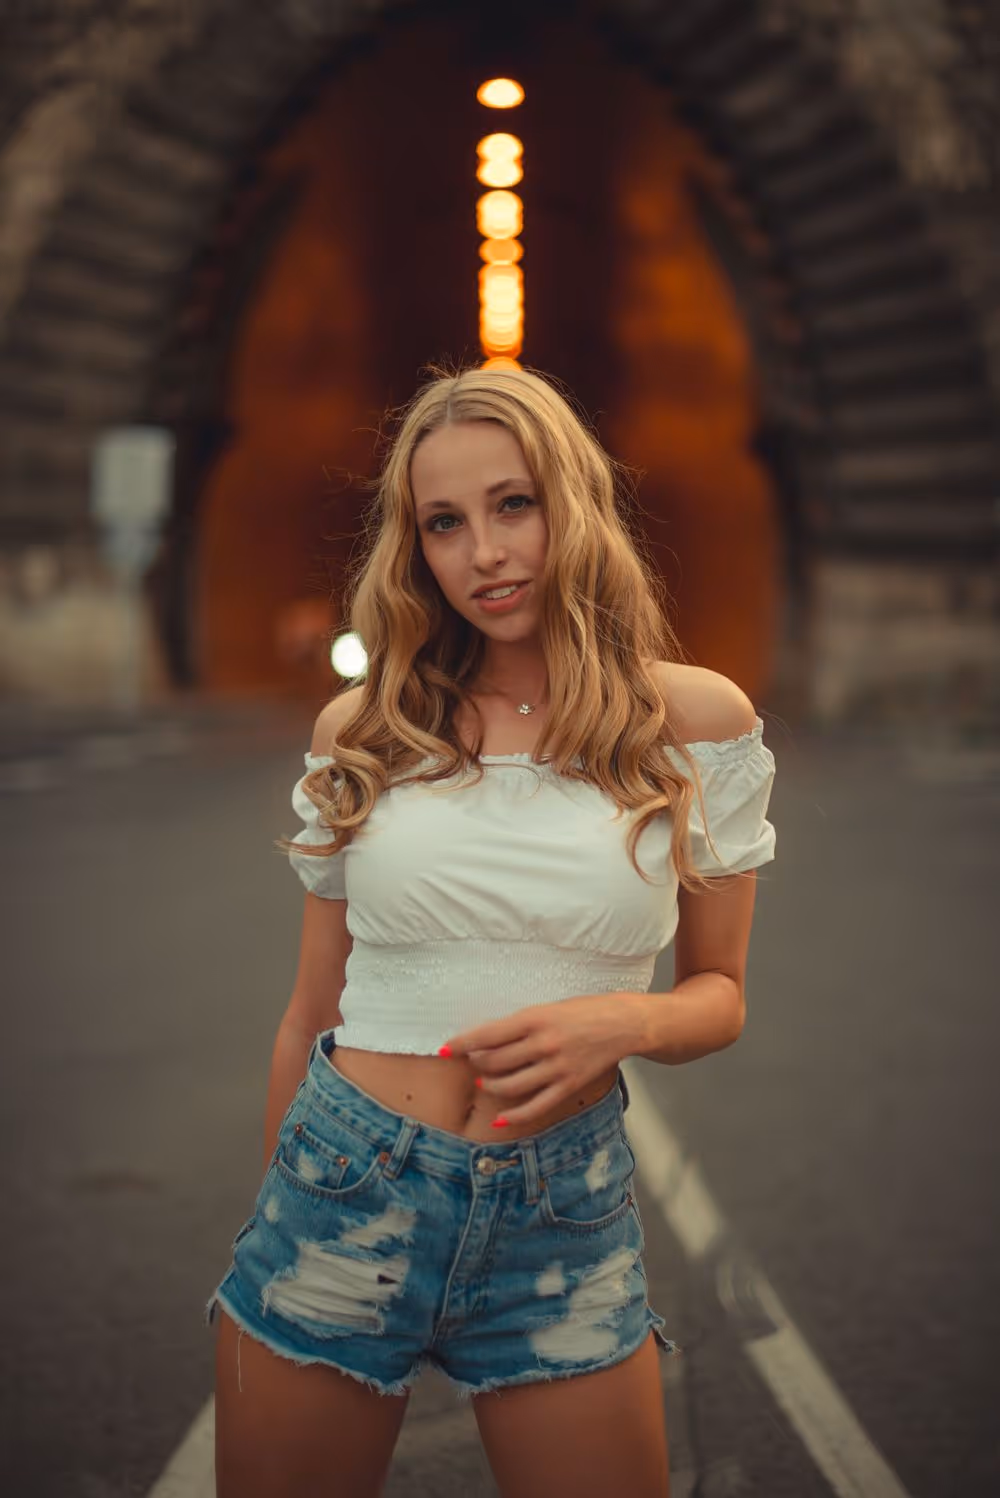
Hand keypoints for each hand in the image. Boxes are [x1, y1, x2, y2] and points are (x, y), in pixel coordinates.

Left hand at [442, 993, 644, 1128]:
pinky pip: (536, 1106)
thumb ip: (521, 1024)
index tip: (446, 1049)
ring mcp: (556, 1068)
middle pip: (495, 1062)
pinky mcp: (568, 1086)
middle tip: (472, 1062)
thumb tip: (489, 1039)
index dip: (462, 1043)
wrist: (623, 1023)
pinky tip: (500, 1118)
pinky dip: (515, 1115)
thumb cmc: (584, 1010)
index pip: (488, 1034)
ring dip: (491, 1086)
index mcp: (535, 1018)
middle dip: (477, 1064)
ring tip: (484, 1082)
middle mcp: (543, 1044)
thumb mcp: (548, 1007)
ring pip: (510, 1086)